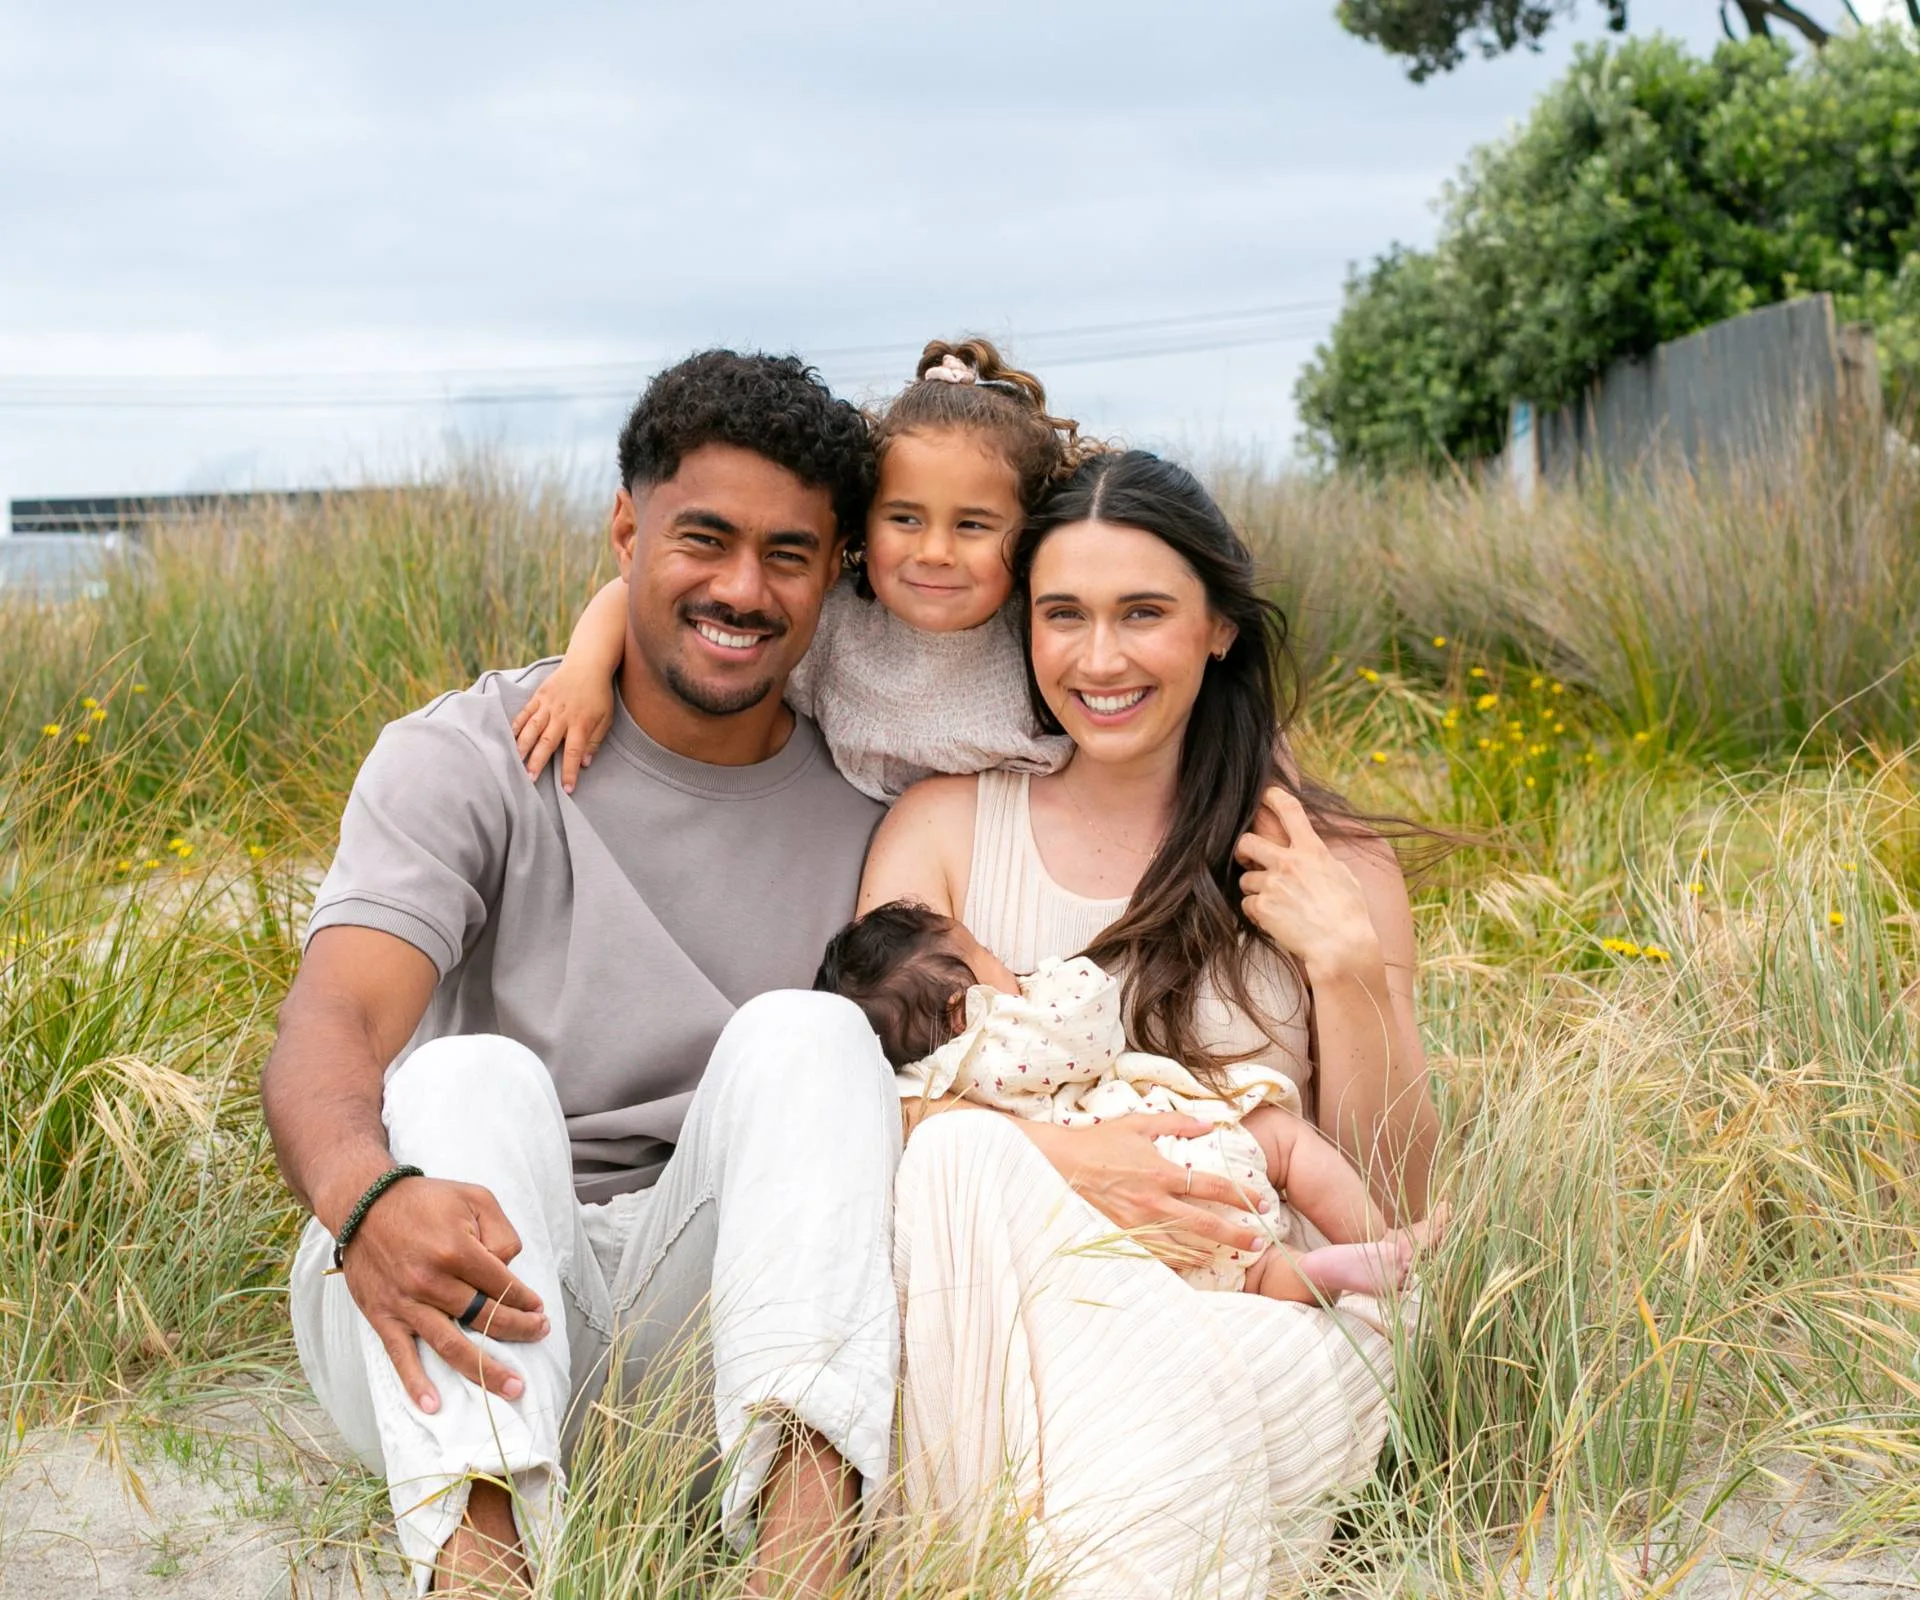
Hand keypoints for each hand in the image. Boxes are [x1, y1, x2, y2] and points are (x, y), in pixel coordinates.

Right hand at [339, 1176, 549, 1412]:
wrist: (365, 1204)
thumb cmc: (426, 1201)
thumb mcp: (475, 1198)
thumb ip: (501, 1232)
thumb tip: (508, 1269)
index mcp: (456, 1251)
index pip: (502, 1287)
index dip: (525, 1301)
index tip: (538, 1310)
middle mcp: (432, 1281)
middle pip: (485, 1318)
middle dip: (518, 1331)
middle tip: (539, 1336)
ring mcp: (406, 1303)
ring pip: (451, 1344)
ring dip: (484, 1370)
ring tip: (512, 1387)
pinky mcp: (383, 1316)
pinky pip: (401, 1355)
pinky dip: (416, 1382)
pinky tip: (433, 1405)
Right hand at [511, 667, 613, 793]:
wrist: (588, 663)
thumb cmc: (599, 694)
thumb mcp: (605, 718)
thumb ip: (595, 741)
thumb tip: (585, 763)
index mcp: (581, 723)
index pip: (574, 752)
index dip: (570, 771)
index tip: (567, 789)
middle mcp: (562, 715)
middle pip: (547, 742)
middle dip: (538, 762)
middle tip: (530, 780)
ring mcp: (548, 705)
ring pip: (532, 728)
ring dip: (523, 746)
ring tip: (516, 761)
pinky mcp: (539, 696)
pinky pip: (525, 713)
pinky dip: (516, 726)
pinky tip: (510, 738)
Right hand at [1027, 1113, 1270, 1261]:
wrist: (1056, 1165)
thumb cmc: (1097, 1141)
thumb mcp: (1137, 1123)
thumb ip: (1176, 1123)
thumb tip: (1208, 1124)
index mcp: (1160, 1173)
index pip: (1211, 1186)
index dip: (1240, 1195)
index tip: (1260, 1202)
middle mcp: (1153, 1204)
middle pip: (1206, 1225)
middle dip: (1237, 1235)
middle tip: (1260, 1242)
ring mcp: (1138, 1226)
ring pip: (1184, 1248)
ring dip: (1212, 1254)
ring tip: (1234, 1258)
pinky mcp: (1123, 1240)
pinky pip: (1157, 1257)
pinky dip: (1177, 1263)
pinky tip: (1193, 1265)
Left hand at [1234, 787, 1381, 979]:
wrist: (1342, 947)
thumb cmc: (1350, 914)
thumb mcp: (1344, 877)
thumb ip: (1323, 861)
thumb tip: (1314, 855)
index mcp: (1313, 851)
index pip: (1290, 810)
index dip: (1273, 796)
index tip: (1264, 794)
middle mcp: (1290, 862)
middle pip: (1247, 842)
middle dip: (1242, 851)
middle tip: (1248, 861)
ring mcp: (1274, 884)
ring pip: (1246, 879)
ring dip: (1255, 891)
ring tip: (1275, 905)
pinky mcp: (1263, 907)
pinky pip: (1248, 905)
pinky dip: (1257, 914)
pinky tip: (1275, 922)